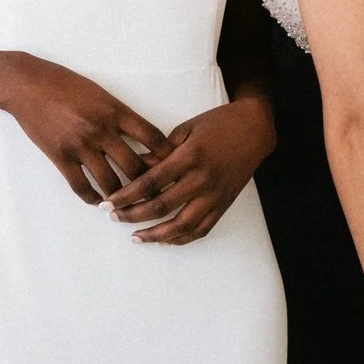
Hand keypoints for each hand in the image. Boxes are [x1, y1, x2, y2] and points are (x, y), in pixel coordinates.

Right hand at [0, 51, 173, 205]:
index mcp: (114, 110)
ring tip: (128, 204)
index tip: (173, 166)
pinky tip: (98, 201)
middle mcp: (101, 130)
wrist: (27, 85)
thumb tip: (139, 138)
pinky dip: (93, 198)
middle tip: (155, 195)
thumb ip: (119, 114)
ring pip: (111, 183)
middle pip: (136, 167)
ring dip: (122, 197)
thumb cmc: (65, 84)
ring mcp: (80, 146)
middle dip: (149, 184)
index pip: (152, 137)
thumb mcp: (99, 92)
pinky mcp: (60, 157)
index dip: (166, 155)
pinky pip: (82, 187)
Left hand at [102, 95, 275, 242]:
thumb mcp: (185, 129)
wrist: (254, 129)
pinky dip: (182, 238)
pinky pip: (202, 229)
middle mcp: (202, 180)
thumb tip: (134, 167)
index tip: (108, 203)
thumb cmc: (217, 123)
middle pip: (162, 206)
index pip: (151, 182)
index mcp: (190, 157)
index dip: (127, 195)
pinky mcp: (224, 204)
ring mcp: (215, 195)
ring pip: (182, 225)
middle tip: (114, 218)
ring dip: (156, 235)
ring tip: (135, 237)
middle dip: (134, 215)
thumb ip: (160, 152)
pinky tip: (165, 240)